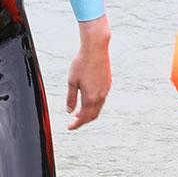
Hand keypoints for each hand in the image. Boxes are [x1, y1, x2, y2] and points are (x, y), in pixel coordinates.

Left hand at [66, 14, 110, 130]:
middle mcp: (100, 96)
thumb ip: (71, 98)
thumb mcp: (72, 81)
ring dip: (89, 112)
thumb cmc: (81, 63)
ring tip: (78, 112)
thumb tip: (69, 111)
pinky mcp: (108, 83)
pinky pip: (101, 99)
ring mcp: (106, 89)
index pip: (83, 117)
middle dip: (83, 120)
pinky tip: (87, 99)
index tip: (69, 127)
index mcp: (91, 97)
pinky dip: (94, 105)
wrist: (96, 48)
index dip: (76, 124)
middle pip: (93, 115)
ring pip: (98, 108)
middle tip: (74, 122)